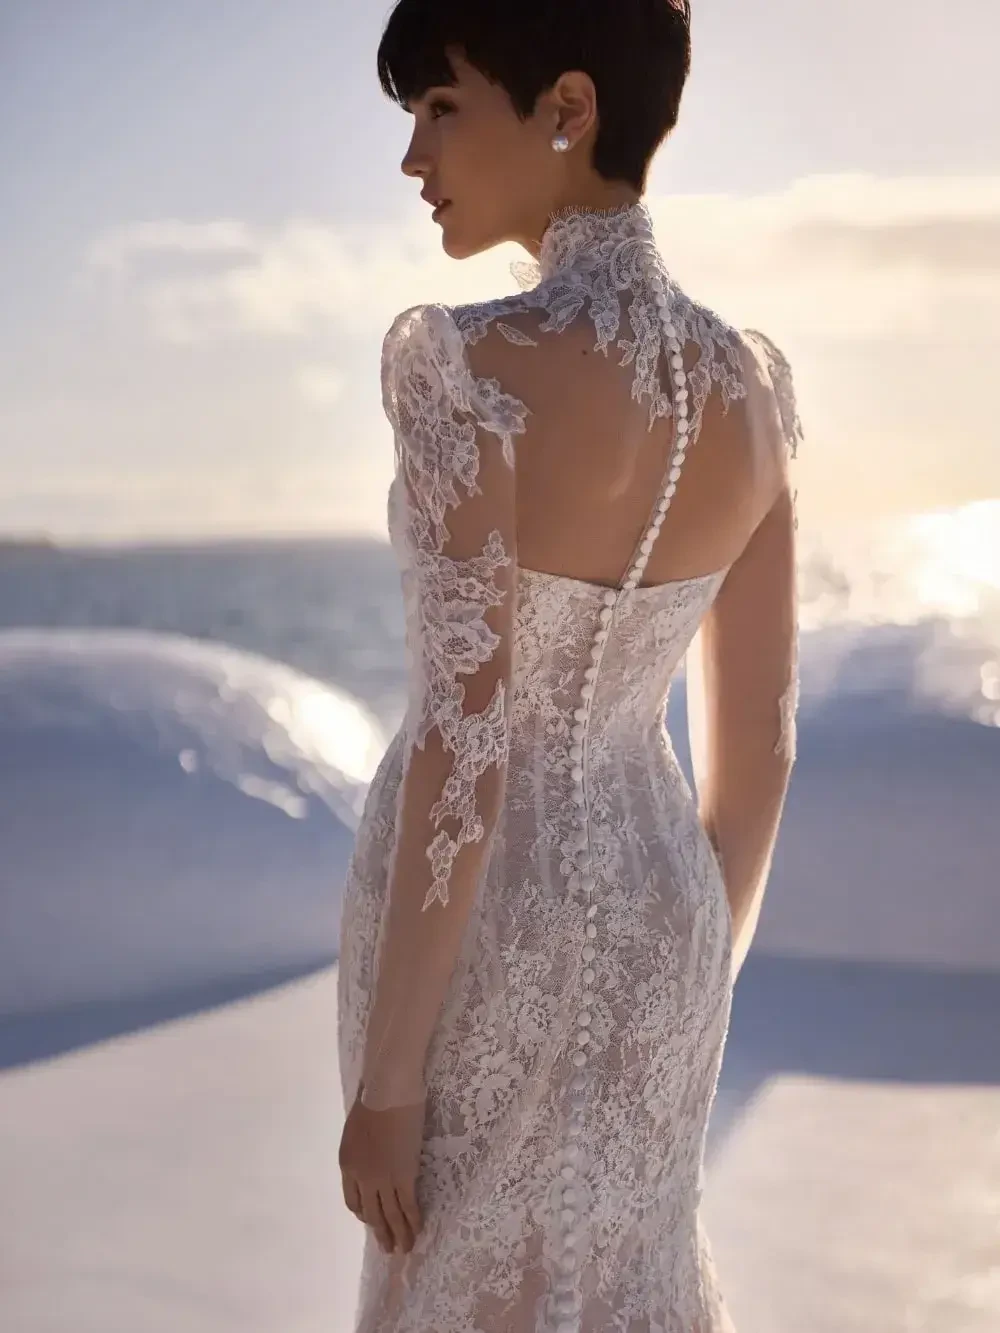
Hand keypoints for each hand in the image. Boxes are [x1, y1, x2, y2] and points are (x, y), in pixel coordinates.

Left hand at [338, 1085, 425, 1254]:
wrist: (387, 1091)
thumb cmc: (372, 1098)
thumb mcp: (356, 1127)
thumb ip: (362, 1144)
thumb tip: (372, 1148)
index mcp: (347, 1164)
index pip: (353, 1200)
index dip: (364, 1213)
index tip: (372, 1220)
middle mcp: (361, 1178)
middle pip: (370, 1213)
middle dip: (380, 1232)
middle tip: (388, 1248)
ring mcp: (382, 1179)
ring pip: (389, 1215)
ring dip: (398, 1235)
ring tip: (404, 1249)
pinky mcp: (403, 1176)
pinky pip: (407, 1205)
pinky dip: (413, 1220)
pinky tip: (418, 1230)